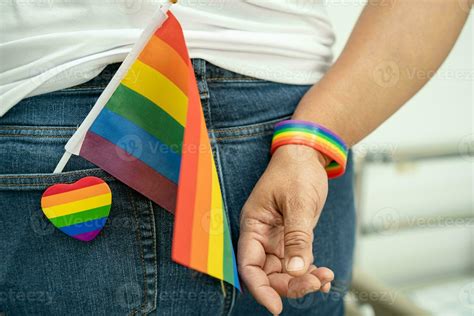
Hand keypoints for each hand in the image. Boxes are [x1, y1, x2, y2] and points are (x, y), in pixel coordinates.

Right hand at [238, 145, 333, 314]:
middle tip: (315, 282)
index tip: (276, 306)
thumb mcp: (299, 203)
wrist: (308, 154)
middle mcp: (261, 235)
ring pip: (283, 271)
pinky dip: (309, 271)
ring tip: (325, 278)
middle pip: (267, 273)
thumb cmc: (296, 170)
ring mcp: (276, 237)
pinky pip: (296, 262)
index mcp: (253, 225)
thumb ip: (297, 238)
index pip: (248, 265)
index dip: (260, 288)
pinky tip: (323, 275)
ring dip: (302, 279)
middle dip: (290, 284)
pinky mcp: (291, 237)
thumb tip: (296, 271)